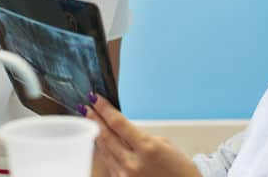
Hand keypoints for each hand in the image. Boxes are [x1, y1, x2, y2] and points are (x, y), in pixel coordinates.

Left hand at [85, 94, 201, 176]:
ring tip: (90, 121)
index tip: (95, 98)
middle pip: (105, 136)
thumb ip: (141, 137)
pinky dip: (104, 150)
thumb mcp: (165, 145)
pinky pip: (109, 163)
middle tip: (87, 107)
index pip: (118, 123)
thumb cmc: (180, 170)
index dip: (104, 108)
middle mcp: (133, 163)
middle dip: (94, 119)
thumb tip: (123, 131)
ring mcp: (125, 176)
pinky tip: (101, 141)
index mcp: (147, 148)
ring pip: (104, 150)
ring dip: (96, 134)